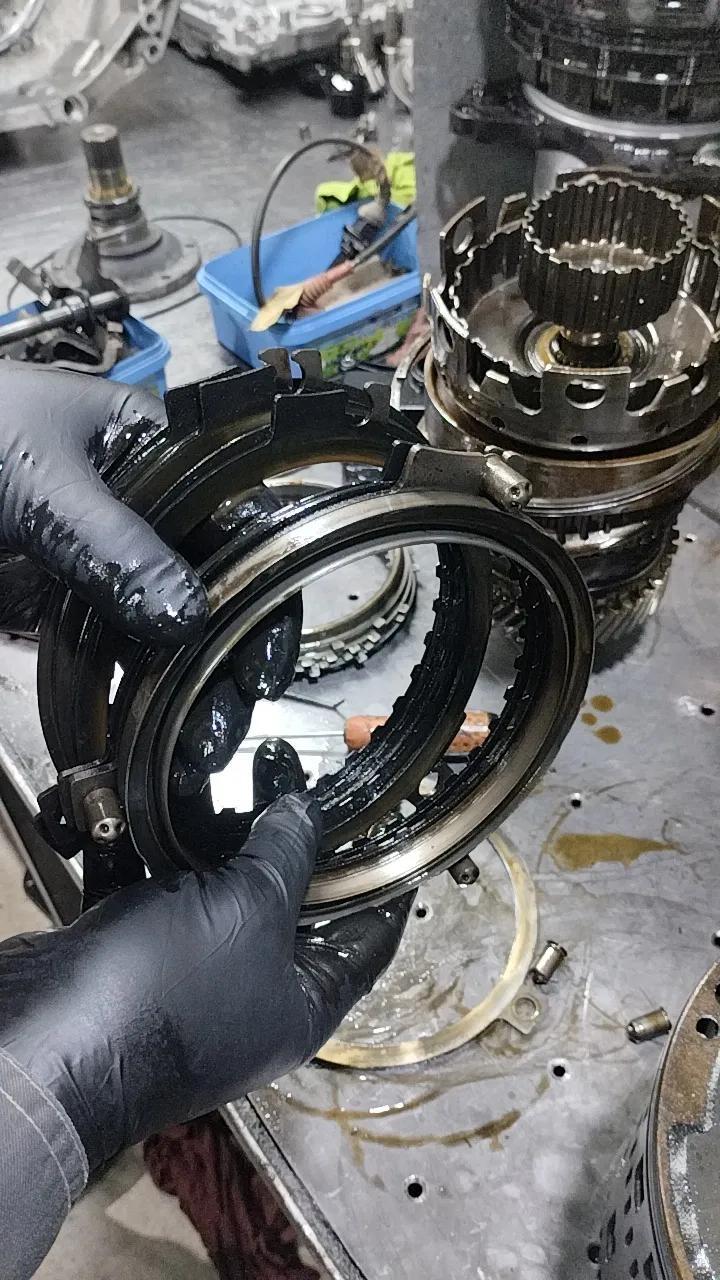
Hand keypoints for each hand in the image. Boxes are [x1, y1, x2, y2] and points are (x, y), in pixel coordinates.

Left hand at [0, 365, 300, 789]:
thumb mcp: (41, 479)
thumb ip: (113, 543)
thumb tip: (184, 610)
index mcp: (148, 448)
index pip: (233, 516)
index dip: (261, 580)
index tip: (262, 646)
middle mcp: (132, 506)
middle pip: (204, 582)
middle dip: (224, 649)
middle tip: (229, 710)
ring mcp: (91, 558)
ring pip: (157, 625)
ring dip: (181, 679)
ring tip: (199, 735)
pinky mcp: (49, 602)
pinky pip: (100, 649)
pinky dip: (124, 687)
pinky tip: (149, 722)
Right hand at [0, 772, 410, 1172]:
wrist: (48, 1036)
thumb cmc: (167, 995)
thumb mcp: (251, 909)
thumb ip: (288, 853)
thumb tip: (306, 812)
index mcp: (299, 1005)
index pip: (366, 944)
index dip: (385, 890)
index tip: (396, 841)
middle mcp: (246, 995)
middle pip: (285, 908)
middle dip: (287, 843)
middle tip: (299, 784)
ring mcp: (184, 976)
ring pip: (210, 891)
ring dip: (207, 837)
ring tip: (223, 776)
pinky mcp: (127, 955)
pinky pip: (145, 889)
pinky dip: (138, 848)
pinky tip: (137, 803)